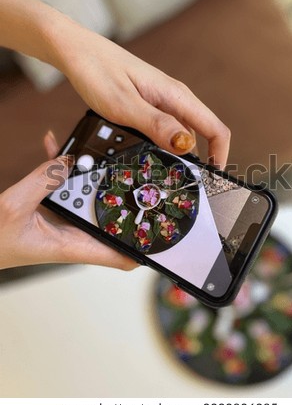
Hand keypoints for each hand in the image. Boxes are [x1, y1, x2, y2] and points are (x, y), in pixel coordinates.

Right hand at [0, 131, 137, 269]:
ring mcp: (65, 221)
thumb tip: (69, 160)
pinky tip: (58, 148)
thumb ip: (42, 181)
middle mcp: (74, 235)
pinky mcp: (53, 209)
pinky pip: (66, 187)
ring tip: (98, 152)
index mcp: (73, 246)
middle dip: (126, 199)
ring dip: (94, 177)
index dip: (144, 250)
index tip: (163, 236)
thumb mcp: (15, 207)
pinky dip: (64, 169)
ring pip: (91, 197)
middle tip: (138, 174)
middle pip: (112, 219)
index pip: (119, 256)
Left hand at [52, 23, 230, 167]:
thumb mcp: (124, 105)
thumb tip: (186, 146)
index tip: (212, 178)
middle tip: (180, 182)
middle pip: (202, 134)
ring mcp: (162, 100)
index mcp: (176, 96)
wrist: (77, 52)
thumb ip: (156, 125)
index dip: (220, 155)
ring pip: (182, 133)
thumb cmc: (97, 72)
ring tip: (162, 172)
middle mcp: (174, 98)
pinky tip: (146, 153)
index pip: (215, 128)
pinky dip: (162, 145)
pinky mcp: (150, 104)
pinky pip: (166, 128)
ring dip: (178, 154)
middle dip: (198, 160)